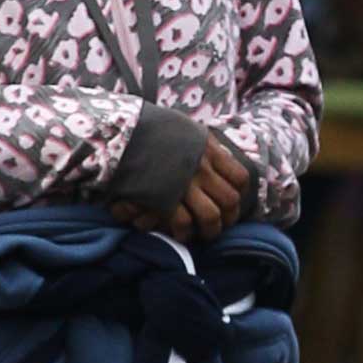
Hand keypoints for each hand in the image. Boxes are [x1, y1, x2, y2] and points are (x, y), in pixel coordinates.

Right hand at [114, 134, 252, 243]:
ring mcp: (183, 185)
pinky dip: (185, 232)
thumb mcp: (184, 127)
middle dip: (230, 217)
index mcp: (208, 150)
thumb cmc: (151, 128)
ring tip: (205, 234)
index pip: (240, 177)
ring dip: (211, 230)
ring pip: (211, 216)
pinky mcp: (163, 198)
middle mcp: (200, 168)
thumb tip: (218, 156)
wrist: (121, 131)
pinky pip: (184, 223)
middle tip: (223, 223)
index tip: (234, 200)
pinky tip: (182, 234)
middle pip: (230, 200)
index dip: (240, 194)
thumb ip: (202, 143)